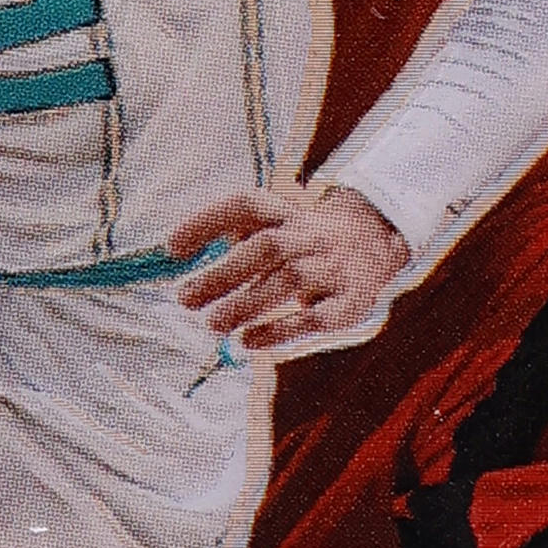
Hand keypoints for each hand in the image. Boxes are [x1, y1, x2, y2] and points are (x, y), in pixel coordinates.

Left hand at [171, 178, 412, 355]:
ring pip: (289, 281)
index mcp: (286, 215)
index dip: (208, 221)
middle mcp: (310, 237)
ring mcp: (332, 268)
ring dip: (247, 304)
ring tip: (212, 323)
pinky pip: (316, 318)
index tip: (172, 247)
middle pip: (267, 247)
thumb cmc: (303, 241)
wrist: (375, 243)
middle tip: (186, 298)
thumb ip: (233, 234)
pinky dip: (280, 331)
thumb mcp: (275, 224)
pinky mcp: (349, 303)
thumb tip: (176, 251)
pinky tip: (248, 341)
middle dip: (224, 273)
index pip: (246, 206)